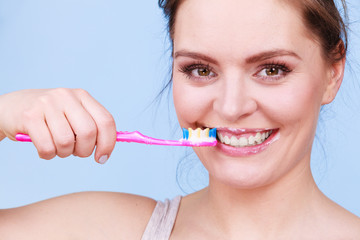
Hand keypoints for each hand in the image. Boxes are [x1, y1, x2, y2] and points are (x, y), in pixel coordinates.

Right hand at [0, 88, 115, 162]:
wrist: (10, 108)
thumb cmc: (48, 117)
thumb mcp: (72, 115)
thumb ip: (91, 127)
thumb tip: (106, 151)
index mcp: (82, 96)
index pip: (106, 121)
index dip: (108, 143)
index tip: (102, 158)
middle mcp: (66, 96)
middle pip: (88, 132)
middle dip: (84, 151)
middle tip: (76, 153)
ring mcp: (47, 104)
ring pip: (66, 142)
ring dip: (64, 153)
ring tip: (57, 147)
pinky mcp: (30, 116)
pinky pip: (47, 147)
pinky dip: (48, 155)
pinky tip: (44, 148)